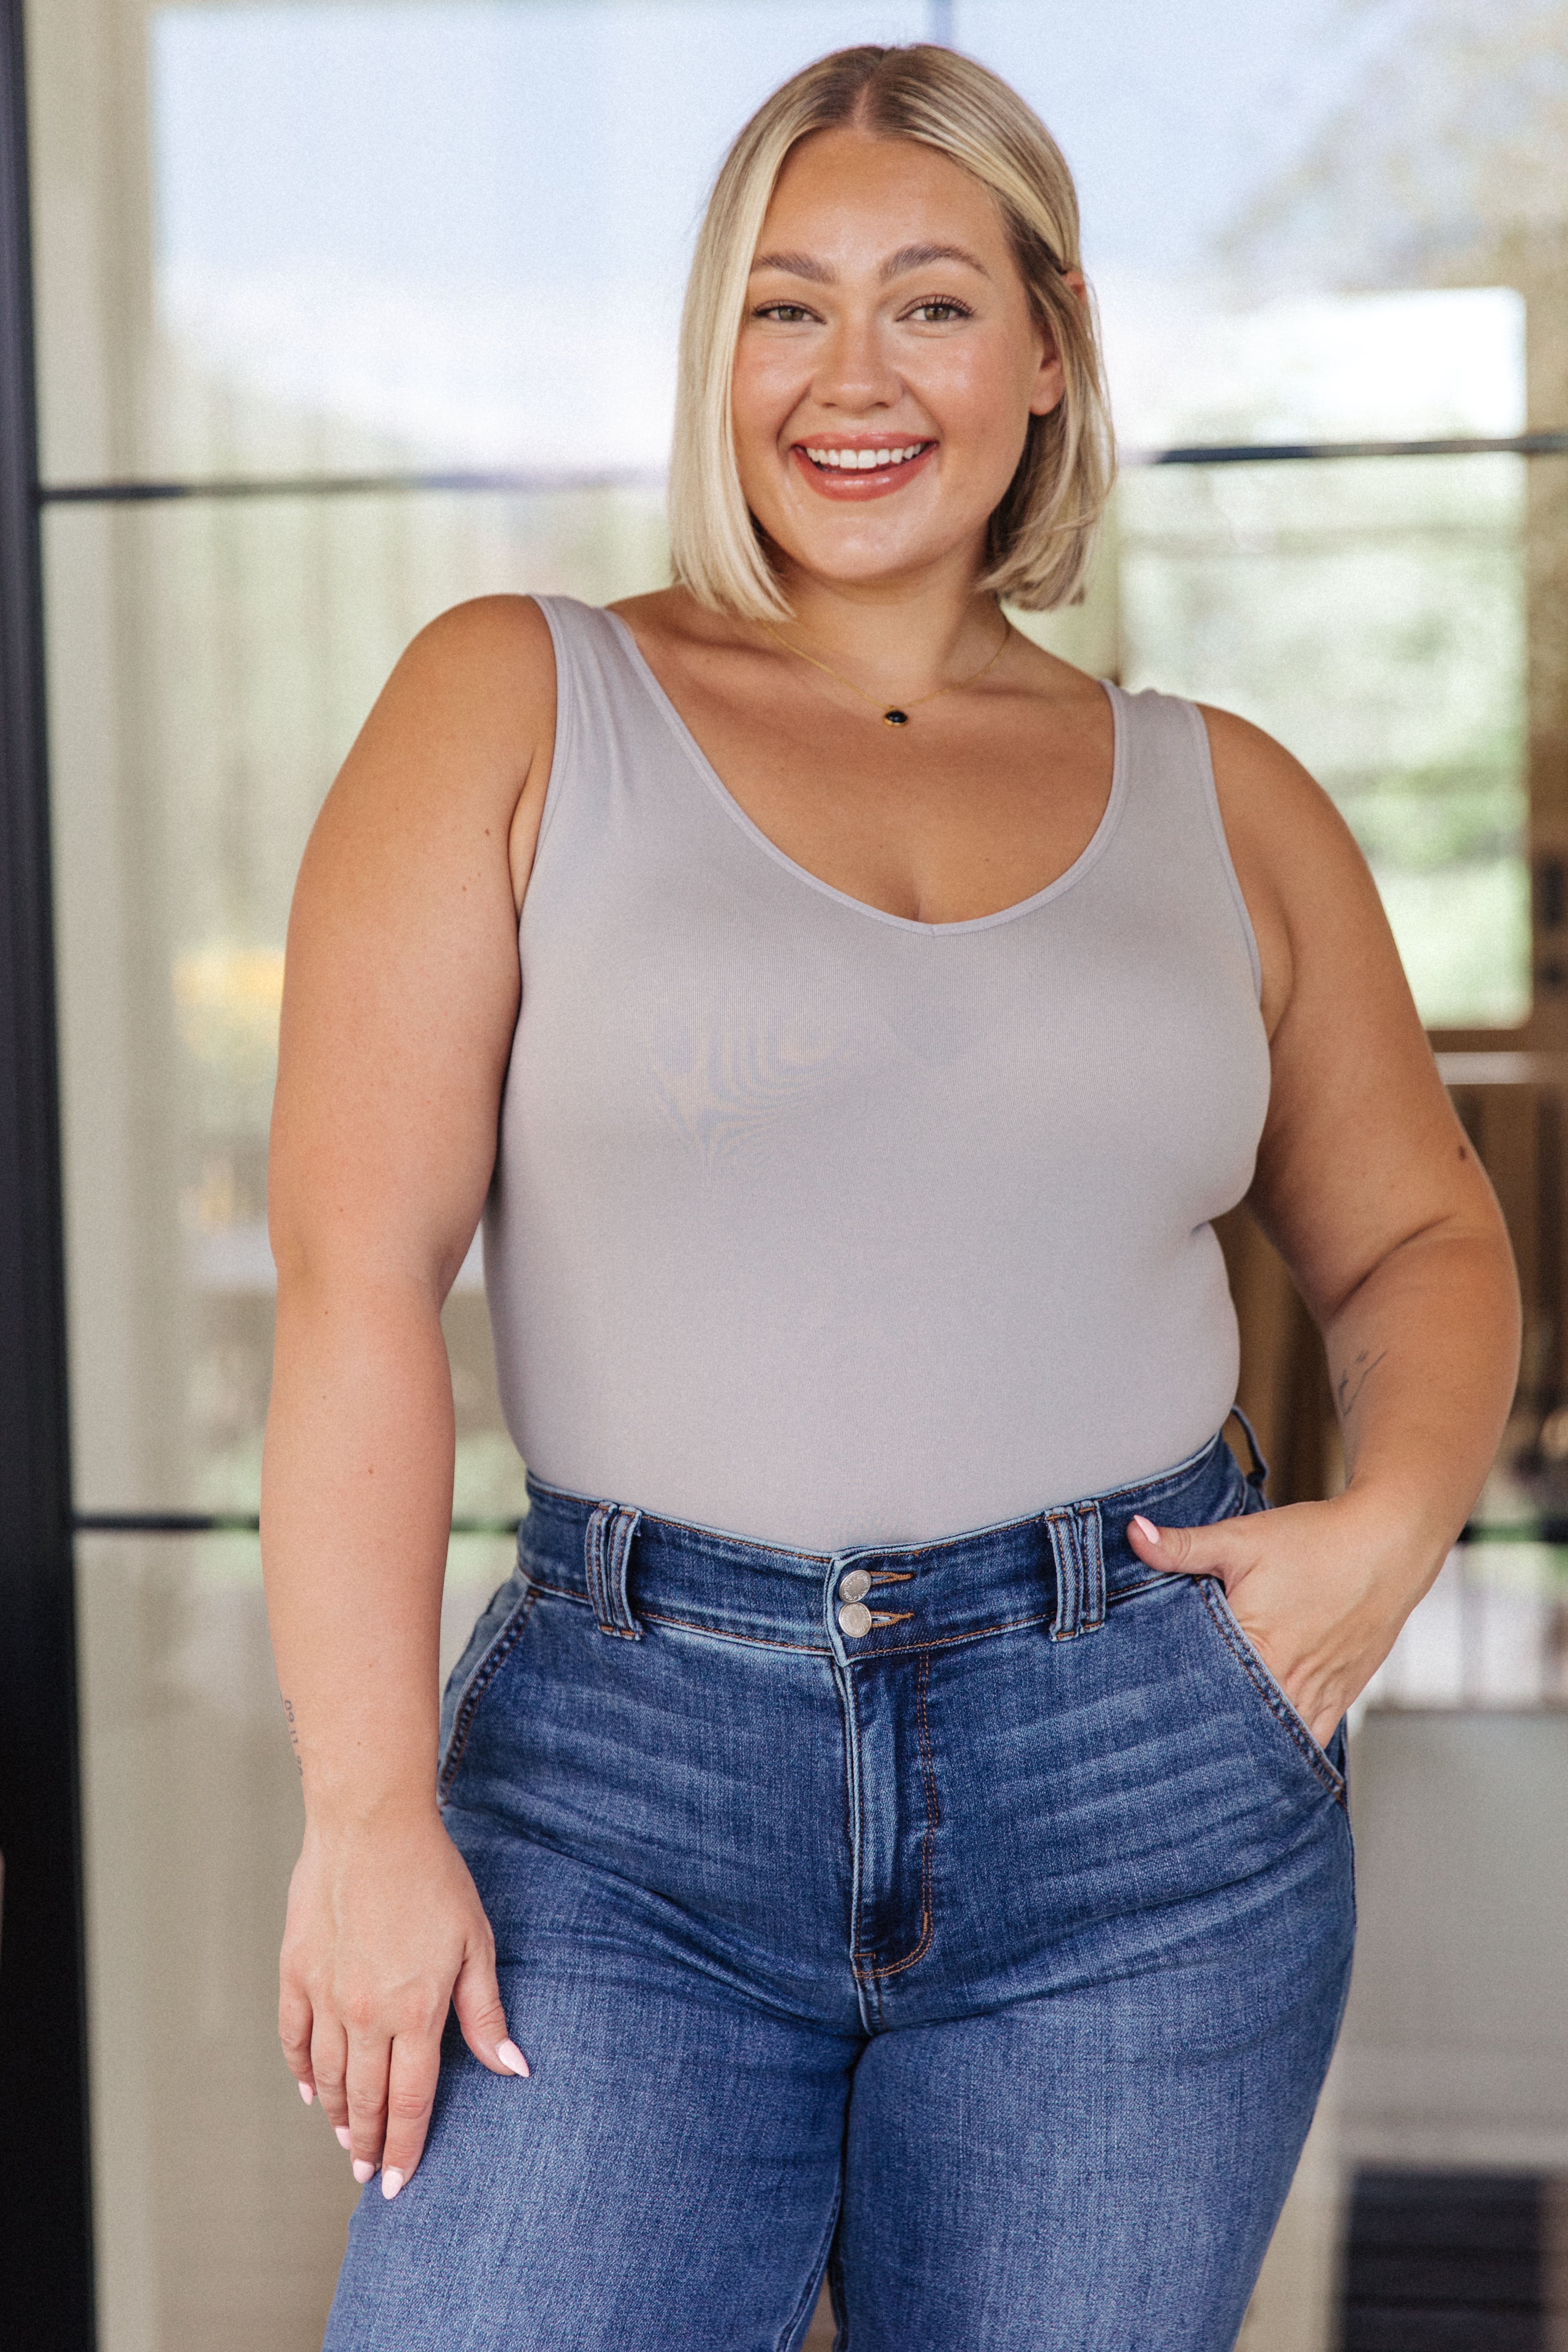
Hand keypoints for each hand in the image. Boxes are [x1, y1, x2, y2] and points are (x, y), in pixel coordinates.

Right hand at [279, 1804, 527, 2199]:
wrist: (371, 1825)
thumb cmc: (432, 1877)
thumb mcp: (475, 1942)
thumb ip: (485, 2011)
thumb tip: (512, 2067)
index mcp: (415, 2011)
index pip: (411, 2101)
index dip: (407, 2147)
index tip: (400, 2184)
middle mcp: (365, 2014)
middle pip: (366, 2098)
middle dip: (370, 2145)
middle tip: (369, 2175)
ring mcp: (325, 1994)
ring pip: (326, 2077)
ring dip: (337, 2115)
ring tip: (347, 2141)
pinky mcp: (296, 1971)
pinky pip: (294, 2038)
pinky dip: (301, 2071)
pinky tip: (310, 2091)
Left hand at [1127, 1492, 1434, 1744]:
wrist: (1388, 1546)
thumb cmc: (1316, 1541)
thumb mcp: (1241, 1538)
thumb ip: (1183, 1546)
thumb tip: (1133, 1534)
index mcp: (1256, 1646)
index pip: (1202, 1692)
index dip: (1175, 1702)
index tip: (1151, 1712)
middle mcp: (1288, 1680)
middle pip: (1236, 1722)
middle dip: (1206, 1729)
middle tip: (1172, 1741)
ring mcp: (1318, 1694)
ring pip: (1274, 1738)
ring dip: (1246, 1741)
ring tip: (1212, 1753)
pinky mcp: (1341, 1697)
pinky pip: (1311, 1739)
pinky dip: (1288, 1747)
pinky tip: (1264, 1753)